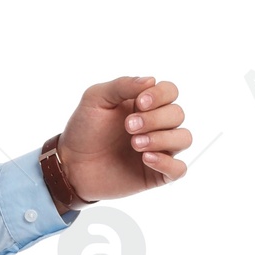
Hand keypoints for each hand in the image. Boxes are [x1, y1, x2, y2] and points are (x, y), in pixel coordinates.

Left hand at [58, 76, 191, 199]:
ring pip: (184, 138)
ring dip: (162, 139)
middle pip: (177, 114)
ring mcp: (159, 149)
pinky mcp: (156, 174)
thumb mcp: (95, 99)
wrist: (70, 165)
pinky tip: (146, 158)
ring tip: (135, 144)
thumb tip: (151, 80)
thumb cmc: (83, 130)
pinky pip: (179, 169)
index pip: (170, 91)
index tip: (139, 103)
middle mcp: (156, 125)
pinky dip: (167, 162)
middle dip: (155, 119)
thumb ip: (122, 85)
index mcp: (145, 104)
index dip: (161, 95)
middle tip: (128, 127)